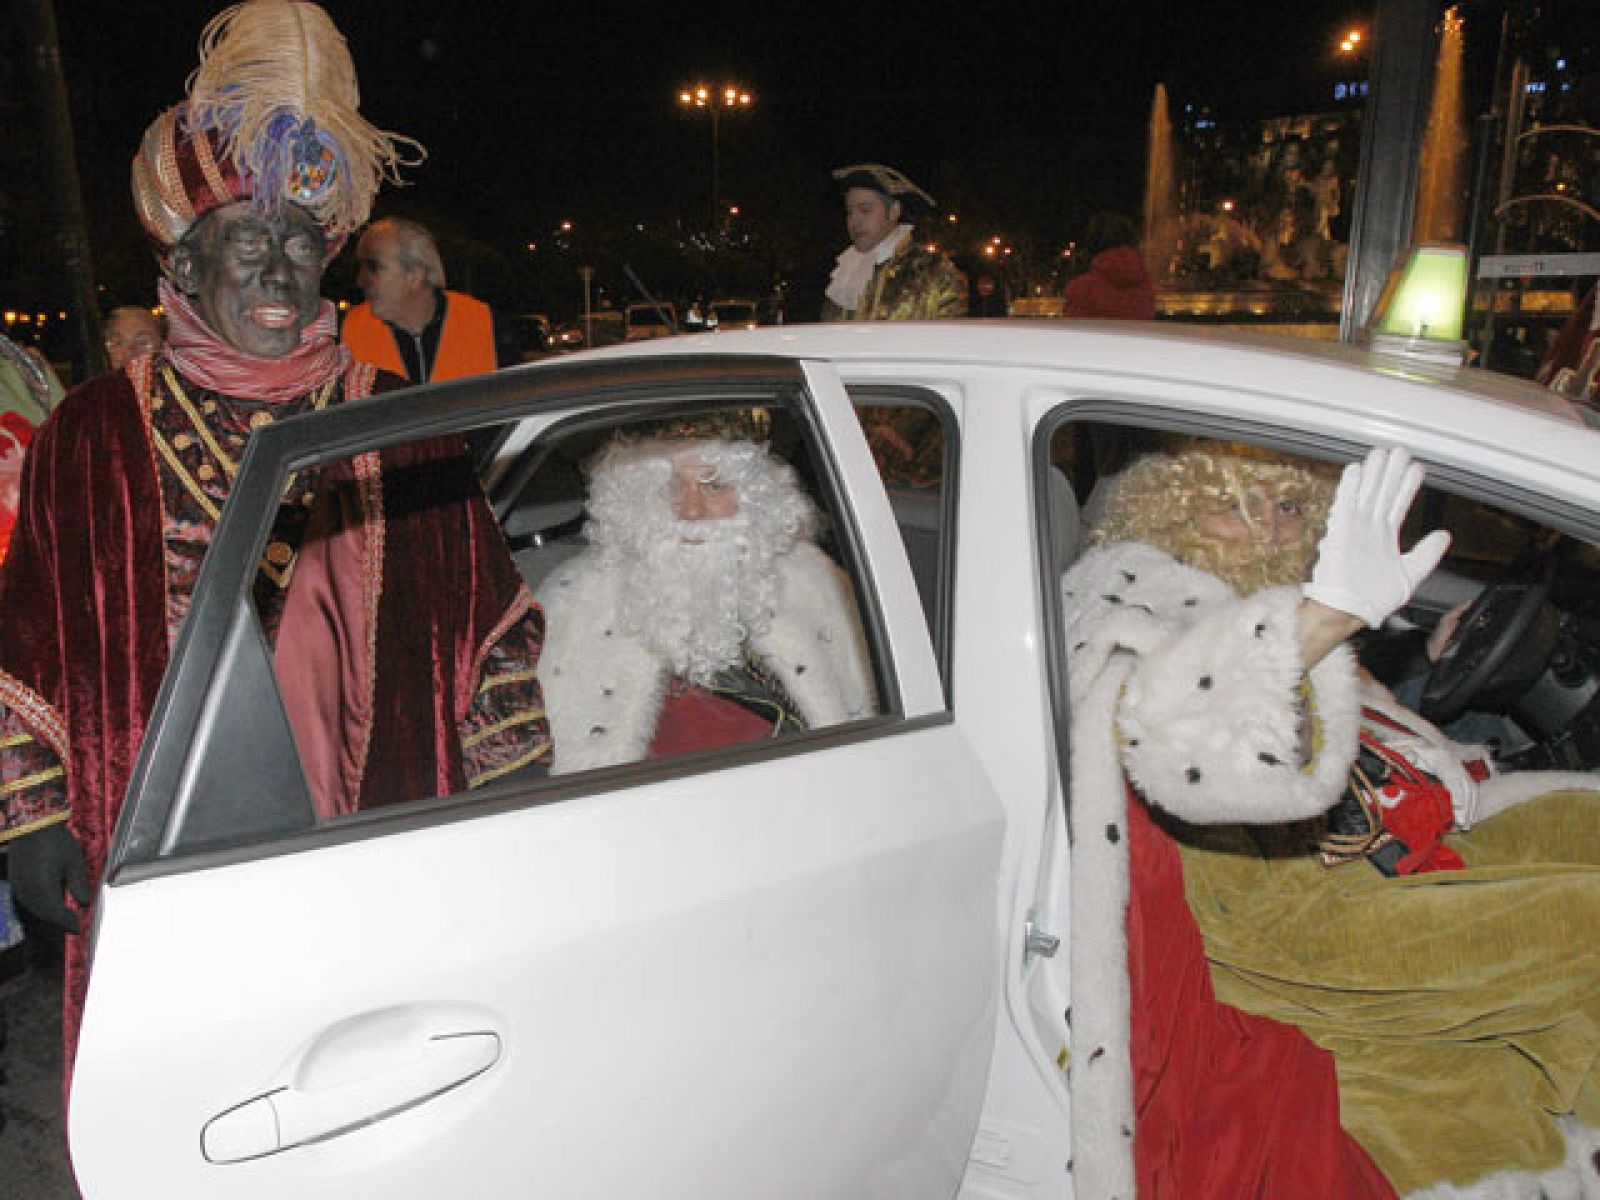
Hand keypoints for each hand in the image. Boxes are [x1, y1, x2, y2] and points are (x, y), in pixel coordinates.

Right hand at [8, 822, 88, 932]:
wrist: (31, 825)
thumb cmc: (56, 841)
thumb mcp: (73, 861)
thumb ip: (78, 884)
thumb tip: (84, 903)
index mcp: (43, 888)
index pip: (56, 913)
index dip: (68, 923)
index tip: (78, 929)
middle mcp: (28, 891)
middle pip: (44, 913)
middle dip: (58, 921)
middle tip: (72, 925)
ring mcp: (19, 886)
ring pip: (34, 908)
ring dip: (48, 914)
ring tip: (63, 916)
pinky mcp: (15, 880)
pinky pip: (27, 899)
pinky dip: (39, 905)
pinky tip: (48, 903)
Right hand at [1305, 447, 1450, 628]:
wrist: (1350, 610)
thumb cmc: (1374, 598)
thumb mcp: (1411, 575)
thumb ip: (1428, 554)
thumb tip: (1445, 535)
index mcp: (1385, 537)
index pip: (1399, 504)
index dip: (1408, 486)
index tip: (1416, 468)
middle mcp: (1370, 529)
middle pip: (1383, 493)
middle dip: (1391, 472)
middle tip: (1399, 451)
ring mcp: (1355, 529)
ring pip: (1367, 494)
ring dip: (1373, 473)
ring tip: (1381, 453)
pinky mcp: (1341, 533)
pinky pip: (1346, 506)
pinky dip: (1350, 488)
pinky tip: (1355, 470)